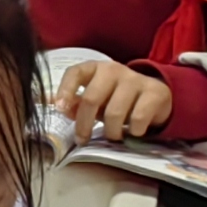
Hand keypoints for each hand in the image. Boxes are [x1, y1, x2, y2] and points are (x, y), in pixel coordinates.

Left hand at [54, 58, 180, 142]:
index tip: (60, 109)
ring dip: (111, 132)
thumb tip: (50, 103)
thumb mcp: (96, 97)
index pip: (74, 73)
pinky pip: (138, 118)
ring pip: (114, 113)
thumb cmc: (117, 97)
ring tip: (113, 135)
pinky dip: (133, 131)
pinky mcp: (154, 92)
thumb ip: (75, 101)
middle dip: (84, 124)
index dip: (65, 90)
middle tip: (82, 139)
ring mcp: (135, 79)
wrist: (156, 96)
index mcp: (95, 68)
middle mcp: (113, 69)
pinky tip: (134, 131)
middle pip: (92, 98)